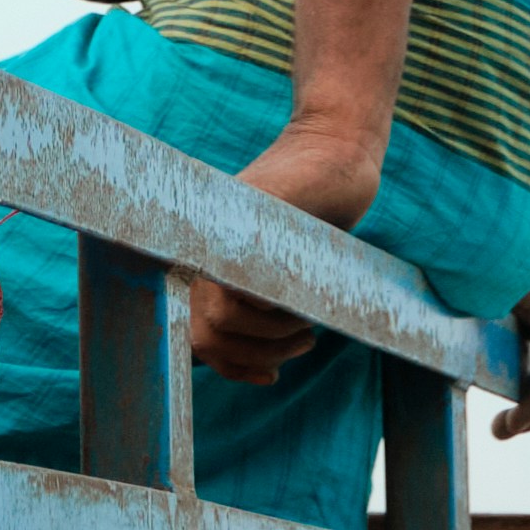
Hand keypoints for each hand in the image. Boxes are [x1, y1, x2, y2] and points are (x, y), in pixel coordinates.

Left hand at [188, 113, 388, 385]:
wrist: (334, 151)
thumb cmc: (311, 215)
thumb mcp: (278, 265)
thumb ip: (253, 301)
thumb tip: (253, 367)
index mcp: (203, 259)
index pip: (195, 334)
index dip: (230, 366)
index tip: (270, 378)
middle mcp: (200, 245)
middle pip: (208, 333)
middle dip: (258, 355)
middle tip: (301, 344)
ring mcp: (218, 230)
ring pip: (227, 316)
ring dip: (275, 337)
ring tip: (307, 326)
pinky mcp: (244, 217)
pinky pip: (250, 283)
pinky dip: (282, 306)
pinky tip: (308, 304)